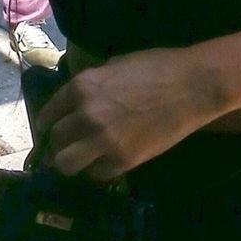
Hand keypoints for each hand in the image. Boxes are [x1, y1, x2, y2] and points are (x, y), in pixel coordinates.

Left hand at [37, 49, 222, 180]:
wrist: (193, 85)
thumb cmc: (158, 68)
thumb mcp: (114, 67)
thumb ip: (91, 87)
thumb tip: (78, 103)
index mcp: (81, 87)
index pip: (47, 115)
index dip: (48, 127)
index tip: (53, 133)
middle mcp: (85, 114)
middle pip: (54, 141)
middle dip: (58, 146)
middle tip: (69, 149)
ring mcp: (103, 139)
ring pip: (66, 164)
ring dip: (72, 163)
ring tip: (84, 161)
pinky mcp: (123, 159)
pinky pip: (97, 174)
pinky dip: (100, 170)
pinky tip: (109, 162)